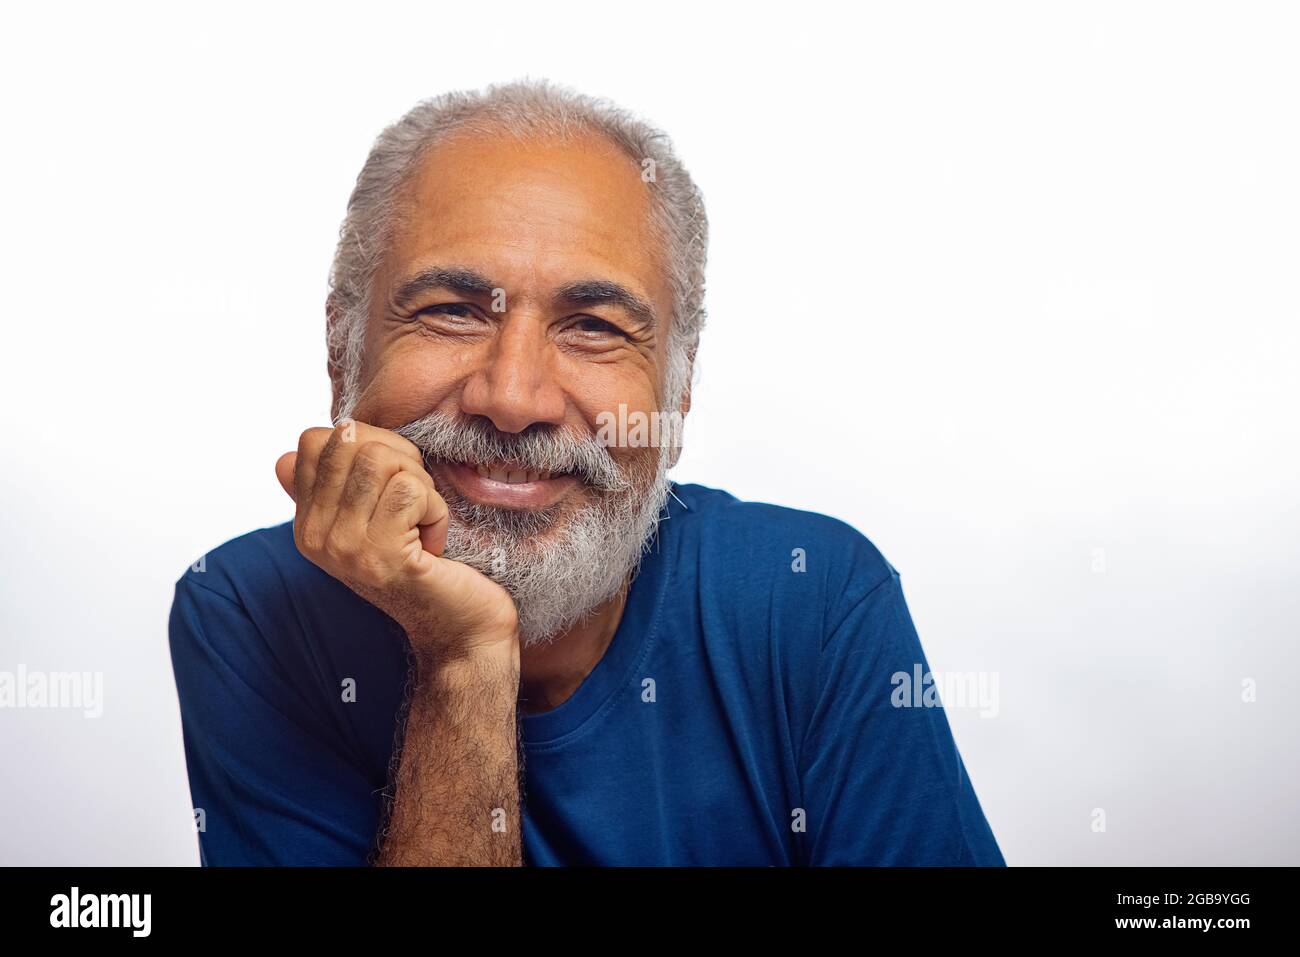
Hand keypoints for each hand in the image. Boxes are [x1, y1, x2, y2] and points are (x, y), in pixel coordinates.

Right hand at [275, 421, 518, 664]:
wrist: (462, 630)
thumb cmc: (427, 568)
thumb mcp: (372, 521)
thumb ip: (334, 488)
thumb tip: (283, 458)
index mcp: (307, 523)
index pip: (314, 439)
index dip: (368, 442)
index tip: (393, 482)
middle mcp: (315, 536)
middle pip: (350, 441)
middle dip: (399, 457)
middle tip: (416, 501)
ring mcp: (344, 548)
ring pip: (381, 460)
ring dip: (421, 484)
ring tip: (423, 522)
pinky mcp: (381, 556)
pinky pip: (411, 490)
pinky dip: (436, 509)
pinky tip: (433, 543)